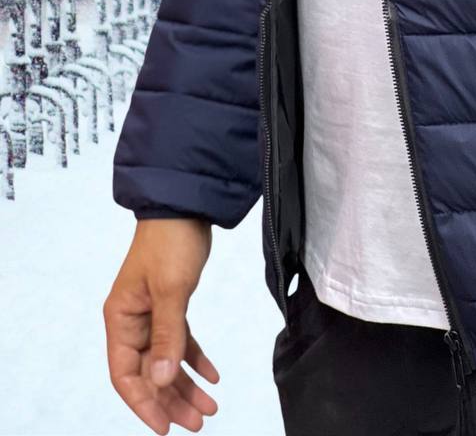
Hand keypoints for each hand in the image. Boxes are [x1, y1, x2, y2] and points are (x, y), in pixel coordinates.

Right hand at [104, 218, 218, 433]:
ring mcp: (151, 313)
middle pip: (148, 373)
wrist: (187, 205)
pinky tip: (212, 375)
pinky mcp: (171, 303)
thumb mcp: (171, 290)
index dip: (144, 404)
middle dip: (171, 400)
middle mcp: (132, 321)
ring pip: (166, 360)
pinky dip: (195, 358)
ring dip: (185, 384)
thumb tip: (158, 381)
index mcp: (121, 319)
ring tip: (209, 407)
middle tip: (197, 423)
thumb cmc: (171, 242)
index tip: (165, 427)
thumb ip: (166, 337)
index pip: (125, 375)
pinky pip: (180, 341)